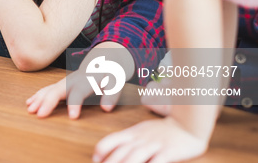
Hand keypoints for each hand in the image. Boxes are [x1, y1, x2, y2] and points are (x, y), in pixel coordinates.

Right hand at [26, 68, 120, 118]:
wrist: (104, 60)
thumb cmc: (110, 74)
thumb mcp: (117, 82)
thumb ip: (112, 94)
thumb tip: (106, 108)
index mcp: (87, 80)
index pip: (79, 92)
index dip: (75, 103)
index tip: (72, 116)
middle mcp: (73, 80)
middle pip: (57, 90)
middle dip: (47, 102)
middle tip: (39, 114)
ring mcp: (65, 81)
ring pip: (50, 89)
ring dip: (39, 99)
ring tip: (30, 109)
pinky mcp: (62, 84)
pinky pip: (48, 89)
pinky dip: (38, 96)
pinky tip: (29, 103)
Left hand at [93, 117, 207, 162]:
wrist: (187, 123)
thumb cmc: (162, 131)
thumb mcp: (141, 131)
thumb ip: (128, 140)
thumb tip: (111, 153)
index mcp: (132, 133)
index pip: (111, 140)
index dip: (101, 150)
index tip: (95, 159)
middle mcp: (140, 139)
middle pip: (121, 152)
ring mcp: (154, 145)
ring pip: (135, 157)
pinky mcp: (169, 152)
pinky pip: (156, 162)